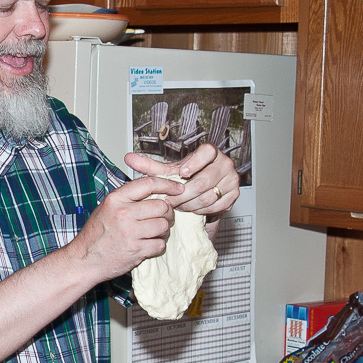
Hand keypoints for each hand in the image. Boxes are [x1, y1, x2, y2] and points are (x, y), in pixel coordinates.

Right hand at [68, 174, 181, 280]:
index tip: (177, 189)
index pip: (148, 184)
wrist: (84, 260)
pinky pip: (160, 244)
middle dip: (168, 213)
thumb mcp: (106, 208)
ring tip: (155, 233)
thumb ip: (127, 199)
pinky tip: (149, 245)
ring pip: (163, 225)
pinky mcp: (136, 250)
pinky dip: (158, 245)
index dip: (167, 185)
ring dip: (164, 230)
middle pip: (161, 206)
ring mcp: (130, 233)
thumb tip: (155, 191)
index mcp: (115, 199)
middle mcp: (123, 213)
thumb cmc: (95, 235)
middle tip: (164, 218)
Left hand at [125, 143, 239, 215]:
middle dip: (183, 194)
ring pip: (208, 196)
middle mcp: (224, 163)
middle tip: (171, 201)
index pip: (206, 152)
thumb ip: (150, 166)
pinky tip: (192, 209)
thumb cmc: (186, 178)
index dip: (194, 163)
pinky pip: (216, 206)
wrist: (204, 190)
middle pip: (203, 181)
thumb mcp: (169, 171)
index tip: (182, 173)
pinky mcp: (234, 195)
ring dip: (190, 204)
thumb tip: (128, 158)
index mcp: (210, 152)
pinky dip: (201, 210)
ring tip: (180, 205)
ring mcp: (231, 179)